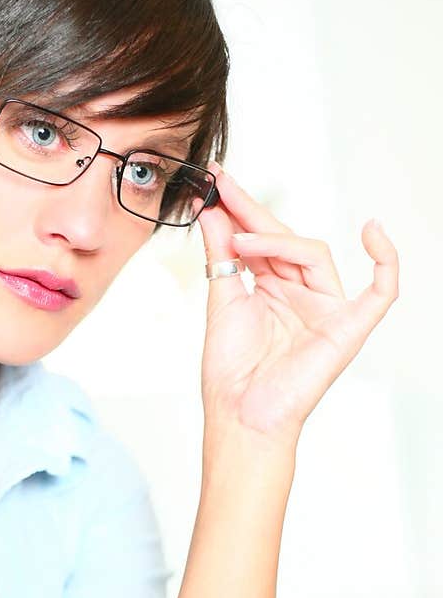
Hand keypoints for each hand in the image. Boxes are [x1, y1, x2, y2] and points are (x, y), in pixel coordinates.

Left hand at [194, 165, 399, 452]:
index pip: (263, 240)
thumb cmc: (231, 371)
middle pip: (287, 240)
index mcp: (273, 290)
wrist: (239, 412)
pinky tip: (372, 231)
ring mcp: (327, 309)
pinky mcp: (349, 327)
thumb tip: (212, 211)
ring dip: (276, 241)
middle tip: (224, 187)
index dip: (242, 210)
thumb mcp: (222, 300)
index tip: (215, 184)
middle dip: (254, 212)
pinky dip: (386, 259)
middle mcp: (301, 295)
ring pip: (314, 254)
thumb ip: (221, 254)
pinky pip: (381, 290)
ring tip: (241, 241)